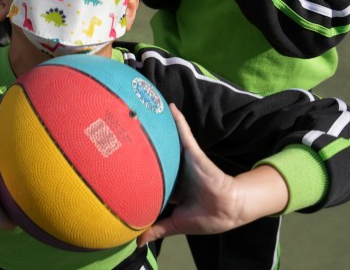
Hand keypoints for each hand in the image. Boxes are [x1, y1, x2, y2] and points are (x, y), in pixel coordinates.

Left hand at [136, 105, 287, 245]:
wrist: (226, 210)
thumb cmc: (205, 216)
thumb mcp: (176, 223)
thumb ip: (157, 229)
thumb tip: (137, 242)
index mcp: (173, 186)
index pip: (154, 174)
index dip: (140, 169)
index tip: (123, 163)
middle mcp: (177, 170)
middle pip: (159, 154)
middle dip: (145, 143)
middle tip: (126, 131)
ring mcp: (186, 160)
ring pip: (169, 140)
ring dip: (159, 126)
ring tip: (143, 110)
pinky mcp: (193, 153)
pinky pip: (184, 133)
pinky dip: (178, 120)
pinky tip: (170, 107)